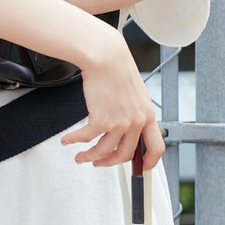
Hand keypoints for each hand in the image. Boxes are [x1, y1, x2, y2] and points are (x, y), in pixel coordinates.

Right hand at [61, 28, 164, 168]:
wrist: (105, 56)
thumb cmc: (117, 69)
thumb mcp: (135, 93)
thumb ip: (134, 112)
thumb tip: (126, 128)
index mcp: (148, 115)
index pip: (156, 148)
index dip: (150, 163)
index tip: (142, 168)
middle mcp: (136, 121)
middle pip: (126, 155)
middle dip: (110, 163)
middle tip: (99, 162)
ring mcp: (120, 123)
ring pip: (104, 152)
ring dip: (89, 157)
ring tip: (80, 156)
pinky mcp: (102, 120)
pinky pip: (86, 139)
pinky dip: (74, 141)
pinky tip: (68, 140)